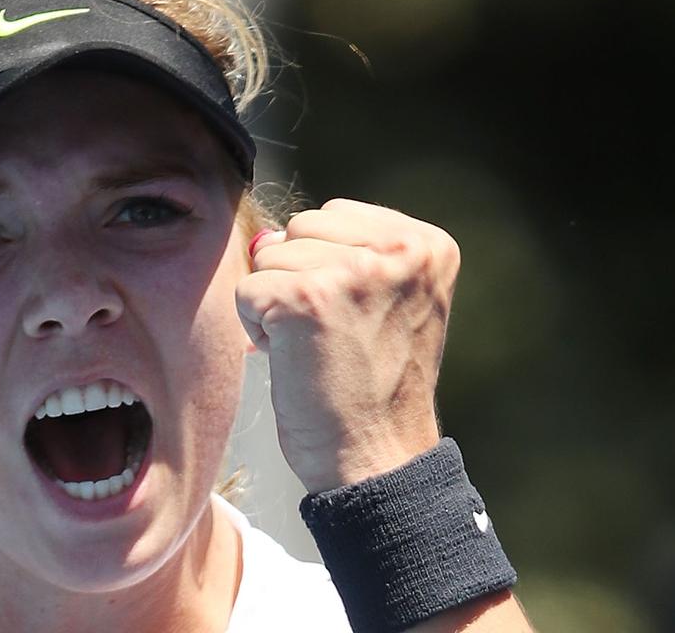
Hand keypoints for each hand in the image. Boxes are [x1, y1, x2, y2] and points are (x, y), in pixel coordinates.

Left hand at [235, 198, 461, 492]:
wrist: (377, 458)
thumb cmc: (372, 385)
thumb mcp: (387, 302)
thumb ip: (344, 254)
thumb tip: (264, 235)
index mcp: (428, 245)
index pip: (335, 215)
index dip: (324, 266)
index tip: (355, 319)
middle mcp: (400, 249)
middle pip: (299, 228)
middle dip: (298, 279)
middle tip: (332, 337)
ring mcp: (353, 271)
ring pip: (269, 256)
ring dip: (276, 304)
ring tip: (316, 348)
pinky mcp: (306, 297)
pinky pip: (246, 289)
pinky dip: (256, 327)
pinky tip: (294, 360)